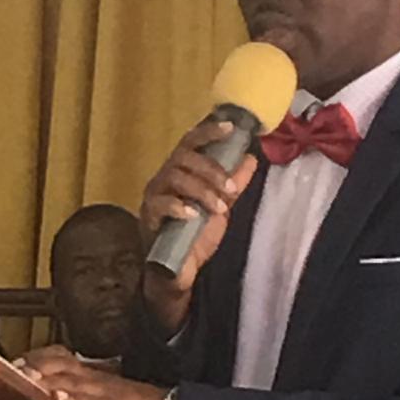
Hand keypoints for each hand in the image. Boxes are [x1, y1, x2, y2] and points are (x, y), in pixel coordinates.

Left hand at [15, 345, 172, 399]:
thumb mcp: (94, 392)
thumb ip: (70, 390)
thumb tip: (42, 392)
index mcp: (86, 372)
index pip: (58, 356)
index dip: (36, 356)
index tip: (11, 360)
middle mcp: (90, 376)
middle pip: (61, 362)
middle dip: (36, 363)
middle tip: (13, 366)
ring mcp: (100, 391)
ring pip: (72, 380)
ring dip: (50, 378)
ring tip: (30, 378)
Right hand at [140, 119, 257, 330]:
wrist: (179, 270)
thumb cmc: (196, 234)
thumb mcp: (221, 206)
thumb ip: (234, 183)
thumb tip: (251, 158)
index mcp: (181, 170)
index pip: (190, 141)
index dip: (208, 132)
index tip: (230, 128)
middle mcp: (164, 177)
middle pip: (184, 158)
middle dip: (212, 170)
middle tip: (232, 189)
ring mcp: (153, 196)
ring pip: (175, 177)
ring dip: (202, 190)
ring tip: (220, 208)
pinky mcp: (147, 217)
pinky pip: (160, 204)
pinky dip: (178, 206)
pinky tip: (193, 215)